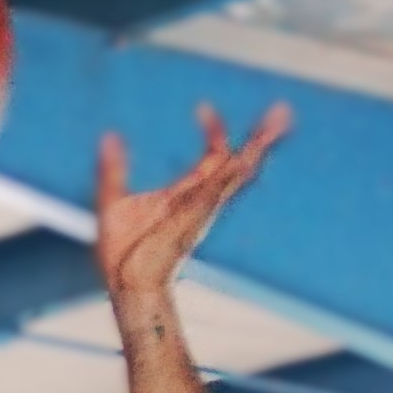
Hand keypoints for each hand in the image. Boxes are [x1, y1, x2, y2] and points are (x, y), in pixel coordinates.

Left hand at [95, 102, 291, 307]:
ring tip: (276, 124)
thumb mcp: (112, 199)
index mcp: (188, 194)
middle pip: (241, 163)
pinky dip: (229, 176)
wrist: (124, 285)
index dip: (214, 132)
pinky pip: (214, 194)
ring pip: (237, 175)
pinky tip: (244, 159)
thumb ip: (114, 169)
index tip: (204, 107)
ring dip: (255, 150)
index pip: (214, 157)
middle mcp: (202, 200)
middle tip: (282, 111)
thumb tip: (110, 136)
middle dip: (262, 138)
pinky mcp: (190, 220)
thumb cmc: (123, 252)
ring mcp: (200, 210)